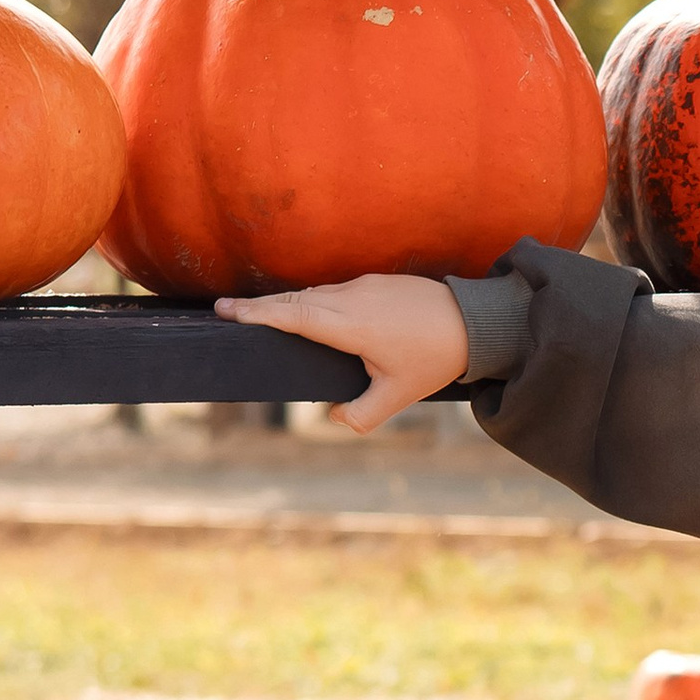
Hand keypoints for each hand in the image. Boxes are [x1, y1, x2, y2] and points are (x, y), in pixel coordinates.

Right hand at [213, 274, 469, 432]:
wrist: (475, 322)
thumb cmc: (435, 357)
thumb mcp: (399, 395)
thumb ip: (363, 415)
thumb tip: (336, 418)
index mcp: (350, 325)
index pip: (293, 316)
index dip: (257, 314)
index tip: (226, 311)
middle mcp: (351, 299)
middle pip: (294, 300)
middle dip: (258, 306)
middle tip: (224, 309)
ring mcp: (363, 286)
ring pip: (314, 294)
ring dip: (285, 302)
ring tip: (257, 313)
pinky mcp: (375, 281)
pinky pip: (332, 291)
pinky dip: (311, 300)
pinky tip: (304, 310)